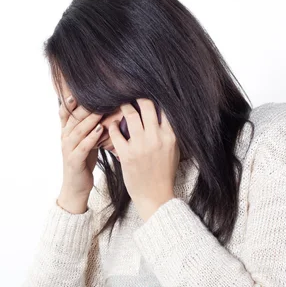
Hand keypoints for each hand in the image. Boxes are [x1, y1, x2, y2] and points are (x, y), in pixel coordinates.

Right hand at [58, 95, 104, 198]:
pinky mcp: (74, 161)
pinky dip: (91, 137)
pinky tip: (101, 129)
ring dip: (90, 119)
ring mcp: (68, 149)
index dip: (70, 100)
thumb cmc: (83, 161)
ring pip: (78, 130)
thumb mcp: (85, 141)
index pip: (65, 112)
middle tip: (99, 95)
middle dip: (85, 106)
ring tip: (101, 109)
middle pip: (73, 118)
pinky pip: (83, 146)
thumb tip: (104, 108)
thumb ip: (90, 126)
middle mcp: (65, 138)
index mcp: (66, 132)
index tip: (78, 88)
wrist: (76, 187)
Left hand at [107, 98, 179, 220]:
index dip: (156, 96)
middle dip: (138, 96)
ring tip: (120, 104)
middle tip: (130, 93)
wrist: (155, 196)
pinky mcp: (127, 155)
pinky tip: (112, 124)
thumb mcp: (173, 151)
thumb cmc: (164, 173)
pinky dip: (112, 126)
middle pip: (147, 105)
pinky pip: (116, 133)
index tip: (148, 90)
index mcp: (171, 136)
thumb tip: (164, 113)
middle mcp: (157, 138)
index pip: (164, 108)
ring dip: (124, 107)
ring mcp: (141, 146)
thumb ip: (169, 132)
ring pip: (131, 115)